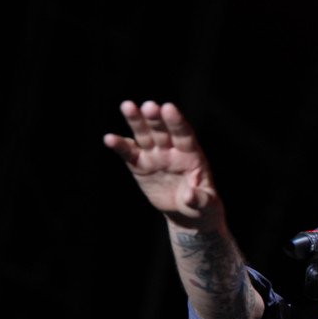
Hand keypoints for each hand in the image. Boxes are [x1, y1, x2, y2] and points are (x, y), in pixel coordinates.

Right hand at [103, 101, 221, 228]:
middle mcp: (171, 150)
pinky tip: (109, 138)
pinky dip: (120, 146)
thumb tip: (189, 195)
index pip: (184, 135)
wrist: (187, 213)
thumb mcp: (207, 205)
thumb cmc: (202, 205)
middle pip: (162, 131)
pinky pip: (129, 154)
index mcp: (191, 155)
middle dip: (155, 119)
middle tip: (148, 106)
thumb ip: (200, 199)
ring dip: (136, 121)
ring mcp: (155, 156)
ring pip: (144, 136)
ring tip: (127, 106)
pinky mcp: (140, 166)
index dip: (176, 122)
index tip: (169, 108)